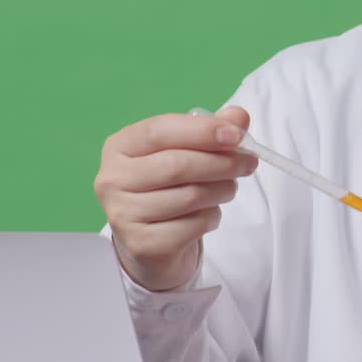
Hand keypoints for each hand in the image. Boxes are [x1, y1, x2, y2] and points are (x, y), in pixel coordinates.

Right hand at [94, 106, 258, 291]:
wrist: (152, 242)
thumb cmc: (168, 188)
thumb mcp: (186, 153)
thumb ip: (211, 131)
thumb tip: (239, 117)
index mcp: (119, 147)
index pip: (159, 130)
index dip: (201, 131)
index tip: (236, 135)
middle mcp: (112, 179)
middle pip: (176, 165)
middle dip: (221, 162)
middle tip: (249, 163)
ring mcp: (122, 214)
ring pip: (189, 196)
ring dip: (222, 190)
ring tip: (229, 188)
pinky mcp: (142, 244)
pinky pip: (192, 226)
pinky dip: (212, 218)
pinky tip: (208, 215)